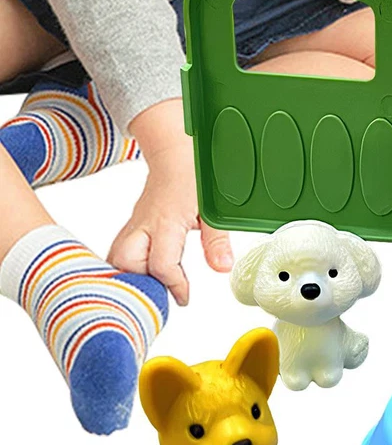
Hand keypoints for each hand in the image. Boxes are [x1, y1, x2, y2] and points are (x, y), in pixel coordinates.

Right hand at [108, 99, 231, 304]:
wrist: (173, 148)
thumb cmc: (193, 173)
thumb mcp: (212, 208)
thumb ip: (216, 240)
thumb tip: (222, 268)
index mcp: (165, 222)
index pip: (161, 263)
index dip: (173, 285)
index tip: (184, 297)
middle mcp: (143, 225)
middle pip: (125, 263)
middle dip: (140, 284)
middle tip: (161, 294)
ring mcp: (134, 224)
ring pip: (116, 257)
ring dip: (131, 276)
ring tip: (152, 287)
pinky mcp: (132, 225)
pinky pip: (120, 250)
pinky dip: (128, 266)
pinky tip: (144, 275)